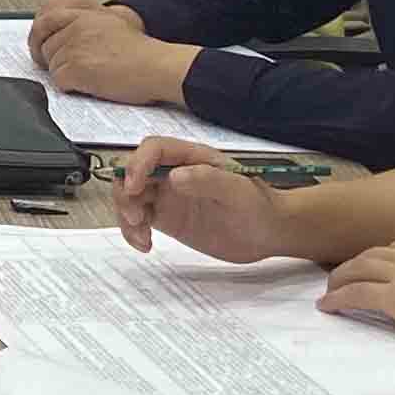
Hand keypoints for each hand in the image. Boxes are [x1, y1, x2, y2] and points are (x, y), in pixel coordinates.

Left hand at [36, 0, 196, 104]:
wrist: (157, 67)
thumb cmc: (142, 51)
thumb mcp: (113, 21)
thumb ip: (86, 22)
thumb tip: (63, 33)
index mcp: (85, 12)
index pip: (46, 15)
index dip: (39, 33)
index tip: (40, 43)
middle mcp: (76, 25)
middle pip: (44, 42)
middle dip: (47, 56)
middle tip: (55, 66)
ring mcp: (74, 46)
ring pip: (51, 64)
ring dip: (64, 74)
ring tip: (87, 76)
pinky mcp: (75, 68)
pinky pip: (59, 81)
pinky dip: (70, 87)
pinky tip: (88, 85)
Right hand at [110, 137, 290, 262]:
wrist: (269, 233)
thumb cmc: (260, 206)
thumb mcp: (239, 192)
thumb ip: (209, 180)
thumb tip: (174, 176)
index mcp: (192, 158)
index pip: (154, 149)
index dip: (138, 163)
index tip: (135, 186)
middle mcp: (175, 173)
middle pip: (134, 172)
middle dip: (126, 192)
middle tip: (136, 217)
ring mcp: (168, 195)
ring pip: (131, 196)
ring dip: (126, 214)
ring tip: (142, 237)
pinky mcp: (167, 218)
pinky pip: (138, 219)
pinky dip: (133, 231)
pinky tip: (145, 245)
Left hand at [319, 241, 394, 367]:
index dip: (380, 258)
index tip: (371, 268)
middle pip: (375, 253)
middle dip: (355, 264)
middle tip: (341, 277)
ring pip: (360, 267)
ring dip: (340, 278)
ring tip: (330, 291)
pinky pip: (357, 292)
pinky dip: (338, 298)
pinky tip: (328, 306)